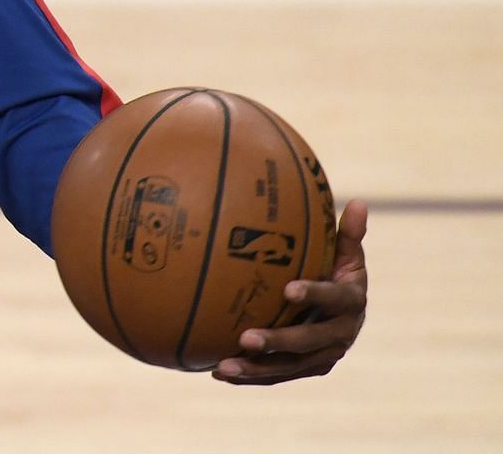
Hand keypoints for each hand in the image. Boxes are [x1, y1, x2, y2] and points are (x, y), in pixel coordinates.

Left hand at [213, 197, 367, 384]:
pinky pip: (277, 375)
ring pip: (290, 366)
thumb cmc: (338, 271)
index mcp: (352, 301)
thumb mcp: (347, 253)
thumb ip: (348, 233)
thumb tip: (358, 201)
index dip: (314, 295)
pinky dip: (251, 375)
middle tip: (246, 338)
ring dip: (257, 367)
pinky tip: (218, 372)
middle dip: (279, 341)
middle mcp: (342, 334)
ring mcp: (324, 355)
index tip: (288, 289)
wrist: (347, 313)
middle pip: (309, 341)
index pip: (334, 299)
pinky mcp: (307, 368)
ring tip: (224, 365)